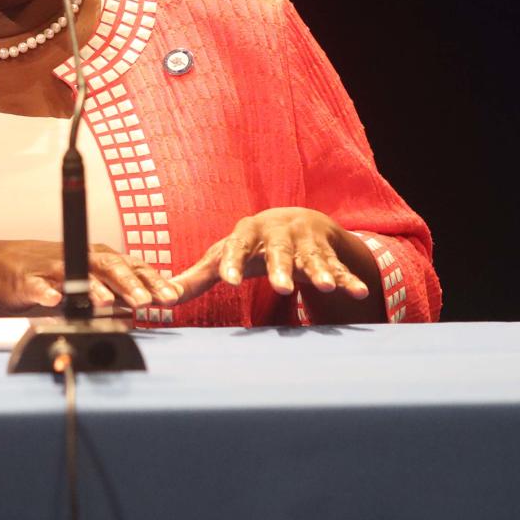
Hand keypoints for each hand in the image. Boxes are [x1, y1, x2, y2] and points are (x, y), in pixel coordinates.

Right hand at [0, 240, 181, 311]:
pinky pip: (38, 285)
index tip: (171, 297)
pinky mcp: (29, 278)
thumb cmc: (56, 270)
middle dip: (129, 284)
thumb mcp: (93, 277)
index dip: (153, 281)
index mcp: (101, 258)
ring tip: (107, 302)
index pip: (133, 267)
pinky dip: (46, 292)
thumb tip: (156, 303)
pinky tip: (54, 301)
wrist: (7, 264)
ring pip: (76, 274)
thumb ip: (122, 290)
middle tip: (145, 301)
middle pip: (109, 267)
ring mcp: (54, 266)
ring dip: (93, 288)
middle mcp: (81, 257)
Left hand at [171, 207, 374, 303]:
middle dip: (280, 269)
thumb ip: (196, 278)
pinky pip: (338, 266)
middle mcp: (277, 234)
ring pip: (311, 258)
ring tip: (325, 287)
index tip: (228, 281)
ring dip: (319, 271)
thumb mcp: (223, 256)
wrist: (294, 220)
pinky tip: (358, 292)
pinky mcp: (327, 253)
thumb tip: (162, 299)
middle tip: (281, 287)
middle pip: (278, 252)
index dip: (232, 263)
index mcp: (246, 233)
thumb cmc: (248, 245)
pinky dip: (347, 279)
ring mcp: (304, 242)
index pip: (236, 246)